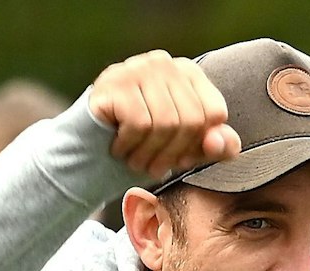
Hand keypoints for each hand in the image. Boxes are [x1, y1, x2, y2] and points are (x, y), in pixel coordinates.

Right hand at [89, 50, 242, 179]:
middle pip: (191, 120)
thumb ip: (215, 146)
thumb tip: (221, 142)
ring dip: (149, 154)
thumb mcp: (185, 149)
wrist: (88, 147)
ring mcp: (137, 68)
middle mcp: (164, 63)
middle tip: (152, 167)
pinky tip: (118, 148)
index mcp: (187, 72)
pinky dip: (129, 146)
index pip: (214, 113)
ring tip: (135, 161)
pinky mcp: (115, 82)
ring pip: (165, 123)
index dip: (198, 145)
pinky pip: (138, 124)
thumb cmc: (142, 146)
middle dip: (172, 154)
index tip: (178, 159)